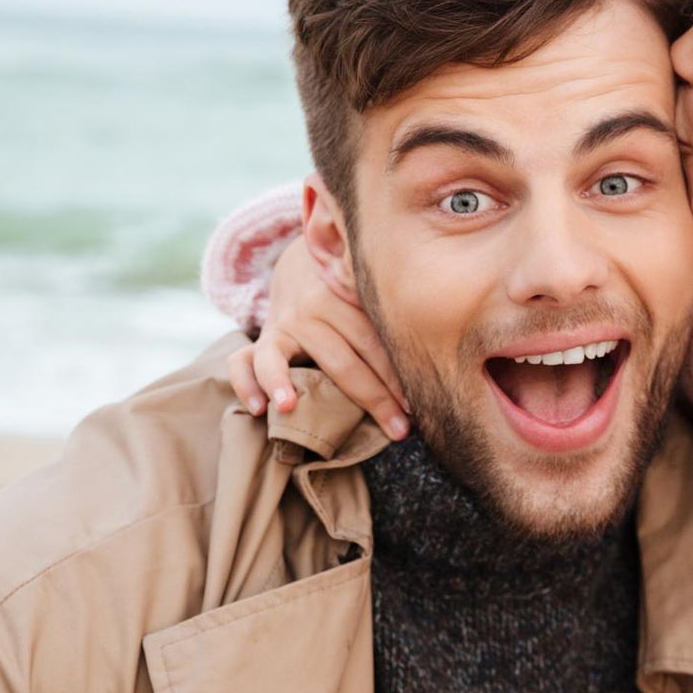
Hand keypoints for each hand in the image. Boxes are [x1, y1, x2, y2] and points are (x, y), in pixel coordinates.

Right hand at [226, 235, 409, 439]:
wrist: (308, 262)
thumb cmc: (359, 294)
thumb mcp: (379, 294)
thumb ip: (400, 318)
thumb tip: (447, 356)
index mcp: (353, 297)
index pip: (379, 342)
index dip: (400, 376)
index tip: (420, 407)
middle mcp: (317, 307)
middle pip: (344, 358)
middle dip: (375, 398)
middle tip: (400, 431)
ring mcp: (286, 322)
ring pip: (284, 357)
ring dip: (286, 383)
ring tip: (290, 410)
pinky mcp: (265, 337)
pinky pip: (245, 361)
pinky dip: (247, 383)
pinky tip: (257, 408)